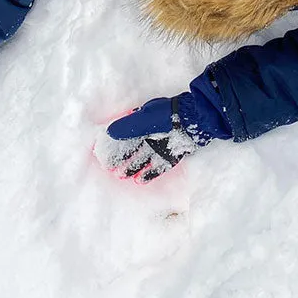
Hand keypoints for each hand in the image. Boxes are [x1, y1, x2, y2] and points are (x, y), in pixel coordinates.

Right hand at [94, 95, 212, 183]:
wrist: (192, 120)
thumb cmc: (166, 116)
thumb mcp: (143, 119)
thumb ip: (126, 127)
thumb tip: (109, 132)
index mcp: (144, 122)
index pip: (125, 135)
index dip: (115, 145)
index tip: (104, 155)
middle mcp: (153, 134)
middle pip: (134, 149)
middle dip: (122, 159)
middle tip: (111, 170)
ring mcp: (163, 144)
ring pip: (144, 158)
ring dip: (133, 167)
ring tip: (122, 176)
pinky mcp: (172, 154)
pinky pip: (159, 166)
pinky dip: (149, 173)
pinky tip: (139, 181)